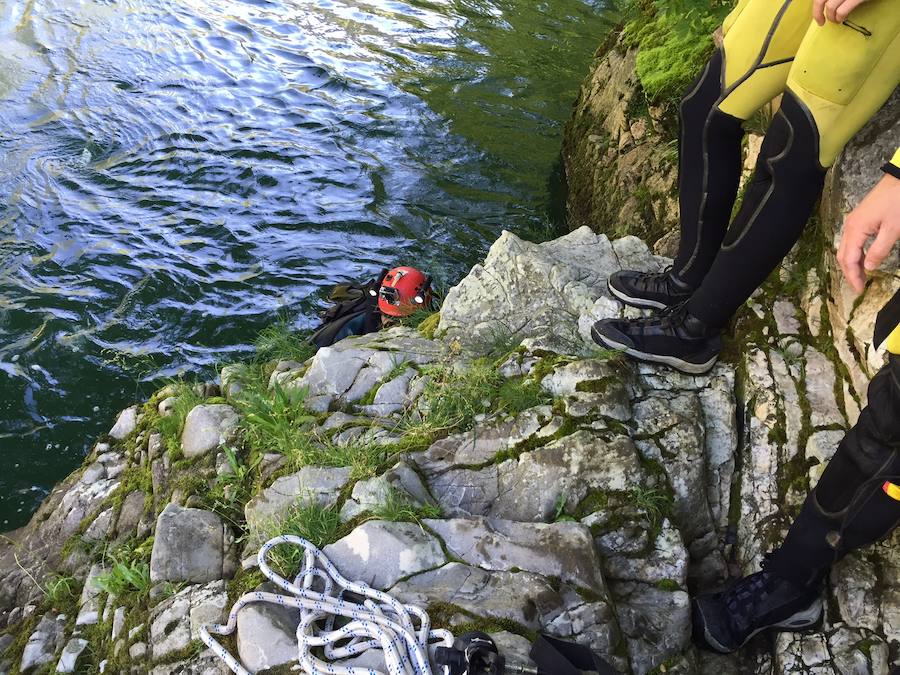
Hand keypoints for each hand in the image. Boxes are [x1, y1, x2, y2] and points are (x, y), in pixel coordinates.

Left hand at [813, 0, 867, 23]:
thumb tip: (826, 6)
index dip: (816, 7)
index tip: (818, 15)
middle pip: (820, 0)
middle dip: (817, 13)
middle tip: (821, 22)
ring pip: (830, 7)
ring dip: (831, 17)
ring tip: (836, 20)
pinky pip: (842, 11)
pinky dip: (840, 17)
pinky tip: (842, 19)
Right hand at [837, 173, 899, 292]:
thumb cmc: (898, 202)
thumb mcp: (893, 229)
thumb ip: (879, 250)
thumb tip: (869, 266)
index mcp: (855, 230)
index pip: (849, 259)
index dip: (853, 276)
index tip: (859, 290)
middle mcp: (849, 226)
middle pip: (842, 255)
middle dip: (849, 272)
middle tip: (859, 286)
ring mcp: (853, 221)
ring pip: (845, 248)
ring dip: (851, 263)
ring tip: (861, 275)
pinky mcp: (859, 218)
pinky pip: (850, 240)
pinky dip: (854, 253)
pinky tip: (863, 258)